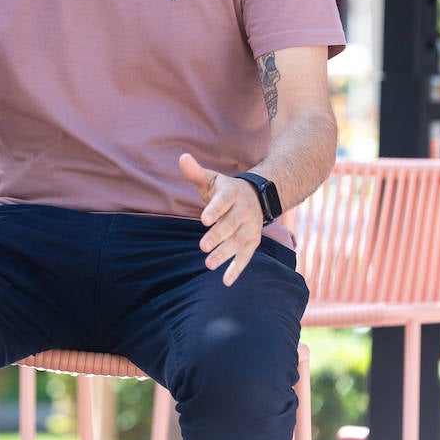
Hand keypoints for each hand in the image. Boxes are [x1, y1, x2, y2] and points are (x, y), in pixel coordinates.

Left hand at [179, 153, 263, 286]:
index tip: (203, 219)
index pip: (223, 201)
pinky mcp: (253, 241)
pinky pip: (246, 256)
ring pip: (238, 242)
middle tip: (203, 246)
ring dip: (225, 254)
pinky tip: (226, 281)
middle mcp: (244, 211)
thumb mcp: (211, 178)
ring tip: (208, 264)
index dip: (214, 210)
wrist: (256, 196)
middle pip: (231, 225)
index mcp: (232, 193)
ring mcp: (250, 227)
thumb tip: (182, 157)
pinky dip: (237, 269)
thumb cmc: (224, 188)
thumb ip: (195, 171)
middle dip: (218, 236)